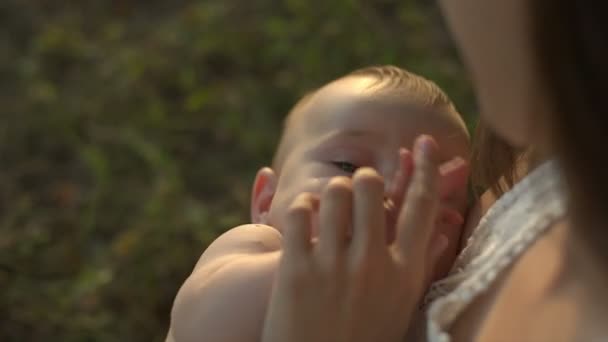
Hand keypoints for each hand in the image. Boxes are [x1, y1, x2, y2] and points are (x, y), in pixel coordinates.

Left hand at [262, 135, 449, 341]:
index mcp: (403, 273)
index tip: (423, 142)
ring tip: (326, 207)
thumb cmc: (362, 338)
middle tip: (353, 192)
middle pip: (370, 187)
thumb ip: (420, 265)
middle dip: (361, 180)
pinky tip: (303, 220)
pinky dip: (301, 206)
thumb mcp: (400, 306)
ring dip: (330, 191)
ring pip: (334, 191)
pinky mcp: (295, 270)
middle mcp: (373, 265)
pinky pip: (300, 211)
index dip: (426, 169)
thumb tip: (447, 231)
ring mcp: (333, 266)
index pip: (422, 208)